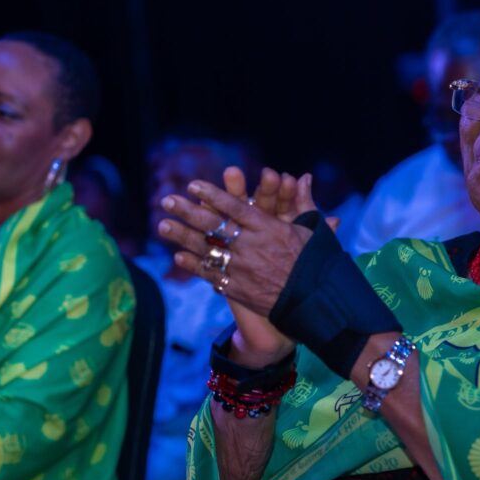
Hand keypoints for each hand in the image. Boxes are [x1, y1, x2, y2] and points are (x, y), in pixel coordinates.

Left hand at [158, 170, 315, 363]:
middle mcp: (251, 246)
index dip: (212, 195)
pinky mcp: (239, 289)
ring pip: (207, 249)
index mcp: (268, 228)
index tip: (192, 185)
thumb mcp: (312, 230)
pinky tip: (178, 257)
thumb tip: (305, 176)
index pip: (234, 207)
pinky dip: (194, 266)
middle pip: (213, 225)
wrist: (315, 303)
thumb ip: (303, 203)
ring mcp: (242, 269)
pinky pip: (212, 275)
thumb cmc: (316, 264)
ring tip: (163, 225)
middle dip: (188, 211)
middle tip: (166, 200)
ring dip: (182, 237)